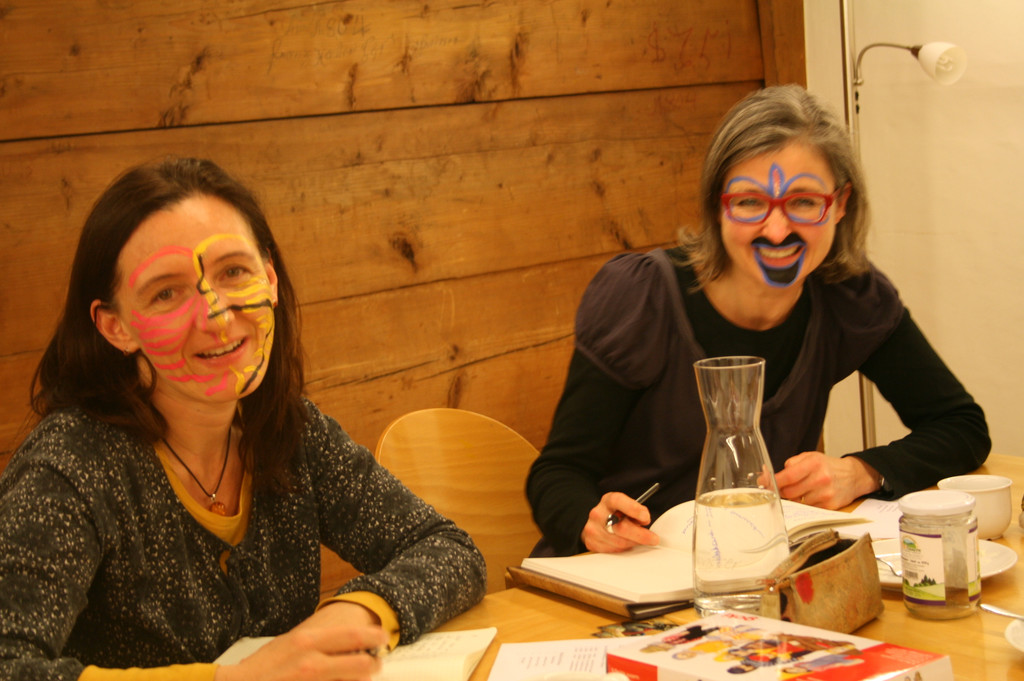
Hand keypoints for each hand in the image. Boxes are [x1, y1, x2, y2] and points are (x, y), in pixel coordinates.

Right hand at [215, 602, 388, 680]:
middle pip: (361, 664)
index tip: (383, 638)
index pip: (352, 637)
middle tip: (376, 665)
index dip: (374, 637)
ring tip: (360, 678)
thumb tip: (342, 643)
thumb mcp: (289, 644)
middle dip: (373, 665)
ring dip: (360, 680)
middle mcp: (312, 663)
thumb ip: (315, 643)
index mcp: (307, 642)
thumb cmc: (261, 668)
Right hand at [581, 492, 659, 552]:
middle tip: (653, 539)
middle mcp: (598, 513)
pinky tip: (625, 543)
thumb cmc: (616, 515)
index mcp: (608, 500)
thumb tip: (644, 520)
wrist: (598, 524)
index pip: (618, 501)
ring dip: (633, 543)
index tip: (646, 518)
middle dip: (641, 535)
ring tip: (636, 540)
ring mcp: (593, 529)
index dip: (634, 509)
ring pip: (619, 542)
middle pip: (621, 527)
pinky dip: (623, 549)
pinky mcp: (592, 543)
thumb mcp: (626, 507)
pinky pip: (613, 551)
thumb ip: (635, 511)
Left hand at [773, 452, 880, 509]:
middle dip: (782, 491)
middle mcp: (820, 479)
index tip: (764, 483)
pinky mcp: (830, 506)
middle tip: (781, 488)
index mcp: (814, 464)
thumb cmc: (828, 466)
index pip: (787, 476)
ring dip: (793, 499)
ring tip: (799, 491)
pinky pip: (807, 509)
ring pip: (797, 502)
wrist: (853, 476)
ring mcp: (826, 494)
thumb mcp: (810, 457)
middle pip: (789, 492)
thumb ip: (791, 464)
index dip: (773, 482)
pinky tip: (809, 497)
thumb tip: (770, 474)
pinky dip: (804, 505)